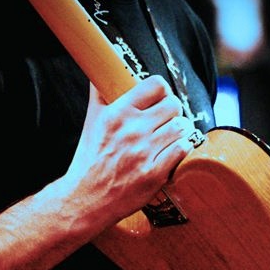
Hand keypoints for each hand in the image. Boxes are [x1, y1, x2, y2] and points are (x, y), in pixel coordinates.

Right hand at [63, 75, 196, 225]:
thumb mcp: (91, 122)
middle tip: (168, 119)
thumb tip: (100, 71)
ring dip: (180, 130)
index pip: (155, 85)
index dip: (162, 90)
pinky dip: (182, 148)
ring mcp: (145, 153)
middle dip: (173, 111)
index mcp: (117, 113)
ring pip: (181, 127)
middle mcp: (132, 130)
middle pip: (174, 105)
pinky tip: (173, 151)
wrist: (86, 198)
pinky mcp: (155, 174)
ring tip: (171, 136)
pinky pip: (183, 149)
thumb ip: (100, 94)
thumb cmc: (89, 160)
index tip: (160, 98)